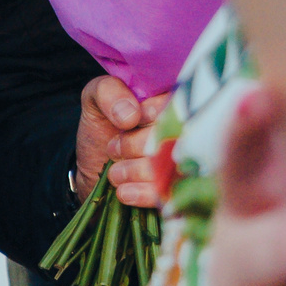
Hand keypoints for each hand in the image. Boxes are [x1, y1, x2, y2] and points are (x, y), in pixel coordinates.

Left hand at [75, 77, 175, 207]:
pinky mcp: (180, 190)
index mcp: (176, 98)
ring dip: (136, 170)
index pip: (179, 102)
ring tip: (115, 172)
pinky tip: (124, 191)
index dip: (154, 113)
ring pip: (171, 166)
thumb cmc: (103, 129)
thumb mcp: (95, 101)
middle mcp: (190, 128)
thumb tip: (131, 115)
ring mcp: (187, 161)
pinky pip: (171, 193)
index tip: (129, 123)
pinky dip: (143, 193)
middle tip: (113, 149)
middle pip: (174, 136)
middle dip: (137, 145)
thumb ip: (108, 92)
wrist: (97, 171)